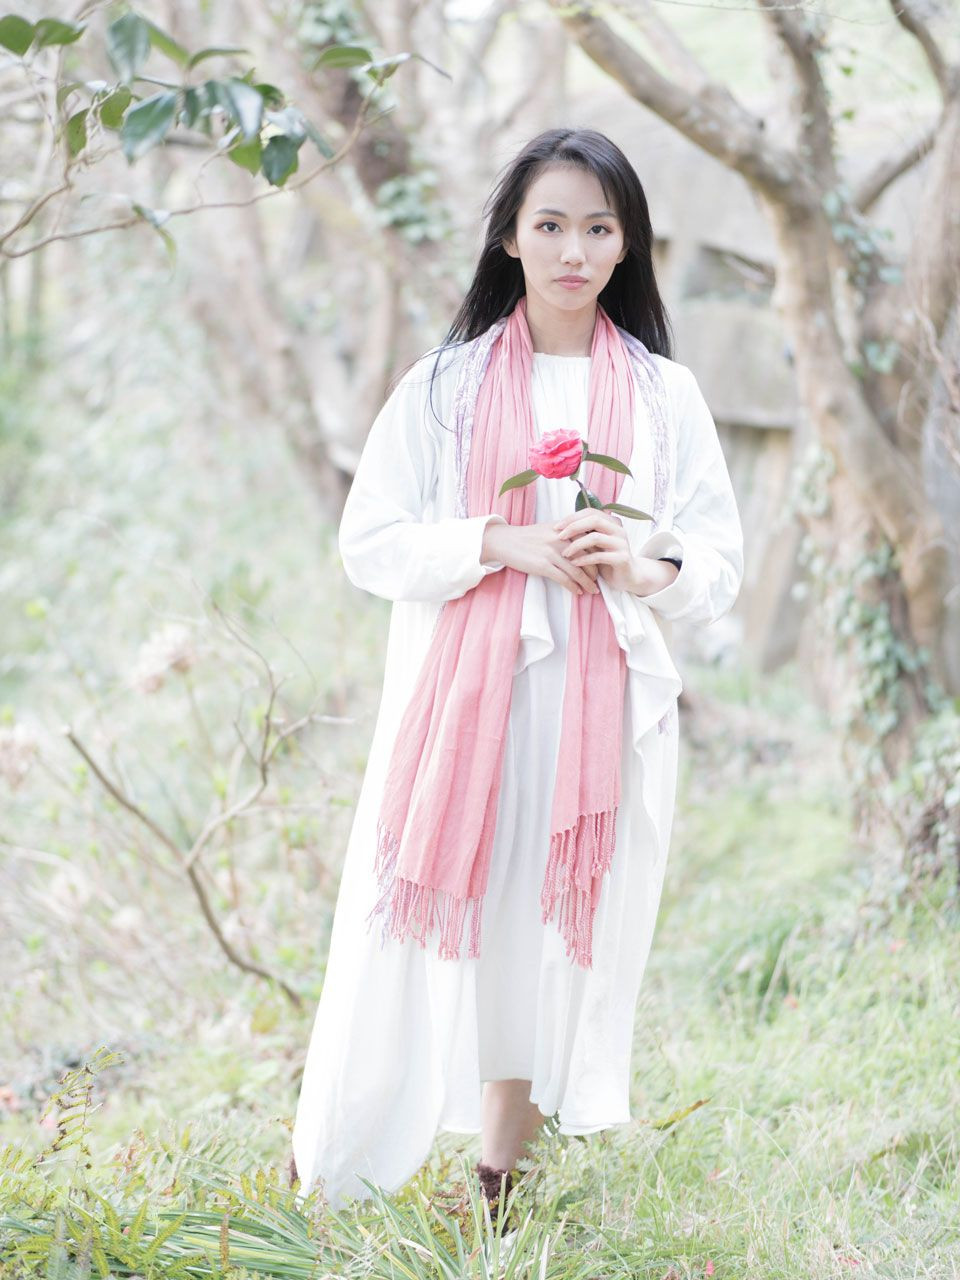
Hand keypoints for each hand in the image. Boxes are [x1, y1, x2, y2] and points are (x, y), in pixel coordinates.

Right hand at [482, 518, 600, 596]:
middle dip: (595, 571)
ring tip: (593, 590)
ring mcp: (552, 552)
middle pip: (586, 557)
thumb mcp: (548, 529)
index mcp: (564, 530)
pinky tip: (577, 592)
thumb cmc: (526, 536)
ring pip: (577, 570)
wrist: (504, 541)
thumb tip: (581, 543)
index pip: (589, 542)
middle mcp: (560, 539)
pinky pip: (563, 579)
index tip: (602, 565)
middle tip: (599, 581)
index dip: (597, 555)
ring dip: (587, 583)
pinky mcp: (543, 565)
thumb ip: (565, 533)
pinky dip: (572, 587)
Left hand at [552, 510, 678, 595]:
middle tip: (559, 537)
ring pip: (595, 538)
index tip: (556, 527)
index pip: (590, 512)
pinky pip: (599, 556)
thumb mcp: (596, 544)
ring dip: (576, 545)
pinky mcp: (622, 558)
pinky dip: (584, 559)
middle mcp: (618, 530)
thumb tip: (561, 525)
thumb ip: (585, 533)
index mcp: (612, 522)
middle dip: (573, 527)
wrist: (628, 576)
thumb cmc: (607, 559)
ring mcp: (622, 543)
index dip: (572, 518)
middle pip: (594, 520)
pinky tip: (574, 563)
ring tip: (565, 553)